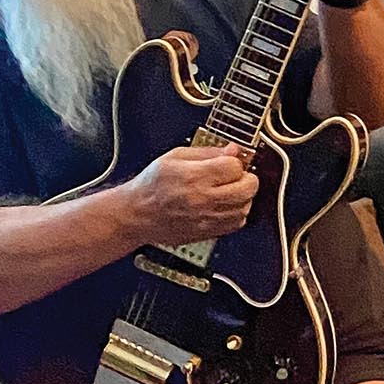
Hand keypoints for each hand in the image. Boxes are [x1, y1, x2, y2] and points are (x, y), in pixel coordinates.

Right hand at [123, 145, 258, 245]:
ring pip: (245, 207)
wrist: (136, 214)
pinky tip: (226, 205)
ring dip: (243, 197)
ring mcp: (206, 219)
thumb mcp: (174, 157)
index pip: (234, 167)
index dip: (235, 161)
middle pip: (247, 188)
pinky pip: (237, 224)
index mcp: (193, 177)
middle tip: (237, 176)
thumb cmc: (151, 186)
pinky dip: (237, 213)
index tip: (228, 162)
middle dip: (247, 178)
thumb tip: (232, 150)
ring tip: (230, 190)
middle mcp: (202, 199)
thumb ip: (207, 152)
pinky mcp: (208, 233)